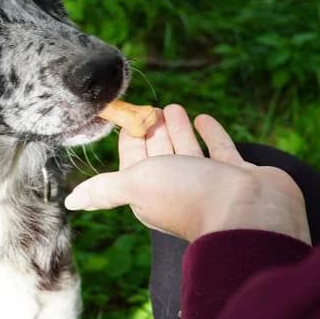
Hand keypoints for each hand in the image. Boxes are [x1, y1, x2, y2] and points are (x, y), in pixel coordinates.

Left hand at [64, 105, 310, 244]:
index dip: (129, 139)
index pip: (133, 161)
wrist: (249, 212)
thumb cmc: (188, 196)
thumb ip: (105, 189)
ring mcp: (209, 182)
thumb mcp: (137, 184)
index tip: (126, 115)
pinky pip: (220, 149)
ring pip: (188, 150)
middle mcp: (178, 189)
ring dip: (178, 130)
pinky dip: (210, 134)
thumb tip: (70, 202)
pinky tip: (204, 118)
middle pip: (160, 153)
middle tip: (149, 106)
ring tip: (172, 107)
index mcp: (150, 194)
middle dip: (152, 131)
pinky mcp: (237, 174)